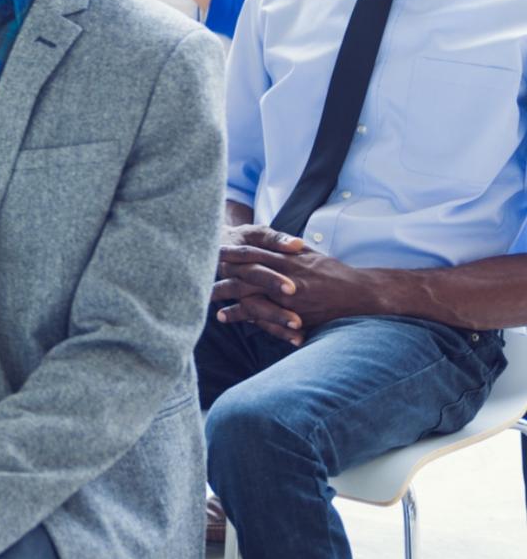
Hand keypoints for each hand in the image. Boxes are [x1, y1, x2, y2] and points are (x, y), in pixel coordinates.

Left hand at [215, 230, 371, 340]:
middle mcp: (286, 277)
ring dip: (227, 297)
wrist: (360, 293)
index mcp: (288, 260)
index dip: (232, 252)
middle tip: (198, 275)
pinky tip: (227, 316)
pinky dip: (244, 316)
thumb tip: (275, 242)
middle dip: (222, 274)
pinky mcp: (293, 314)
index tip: (213, 250)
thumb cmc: (335, 273)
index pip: (254, 253)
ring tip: (206, 298)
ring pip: (250, 295)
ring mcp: (288, 297)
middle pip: (245, 274)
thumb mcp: (311, 255)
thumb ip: (290, 250)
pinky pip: (263, 315)